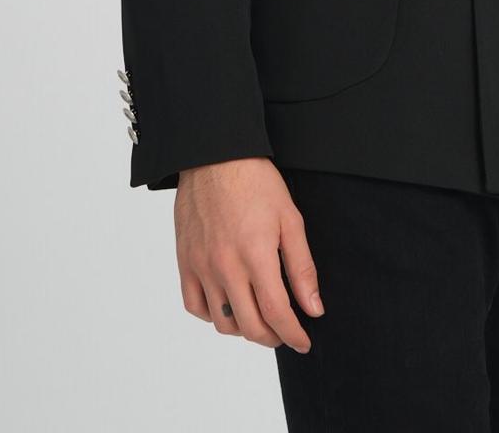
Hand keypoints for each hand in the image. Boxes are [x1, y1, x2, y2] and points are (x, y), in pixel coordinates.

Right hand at [175, 157, 322, 351]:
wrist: (214, 156)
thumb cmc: (255, 182)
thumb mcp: (290, 219)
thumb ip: (302, 267)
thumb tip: (313, 308)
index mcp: (256, 255)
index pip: (277, 314)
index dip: (293, 335)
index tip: (303, 342)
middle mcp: (226, 267)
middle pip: (250, 326)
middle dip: (272, 337)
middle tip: (284, 331)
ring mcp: (202, 266)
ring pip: (222, 322)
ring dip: (243, 329)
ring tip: (258, 317)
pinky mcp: (184, 262)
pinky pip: (194, 306)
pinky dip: (212, 315)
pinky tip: (227, 304)